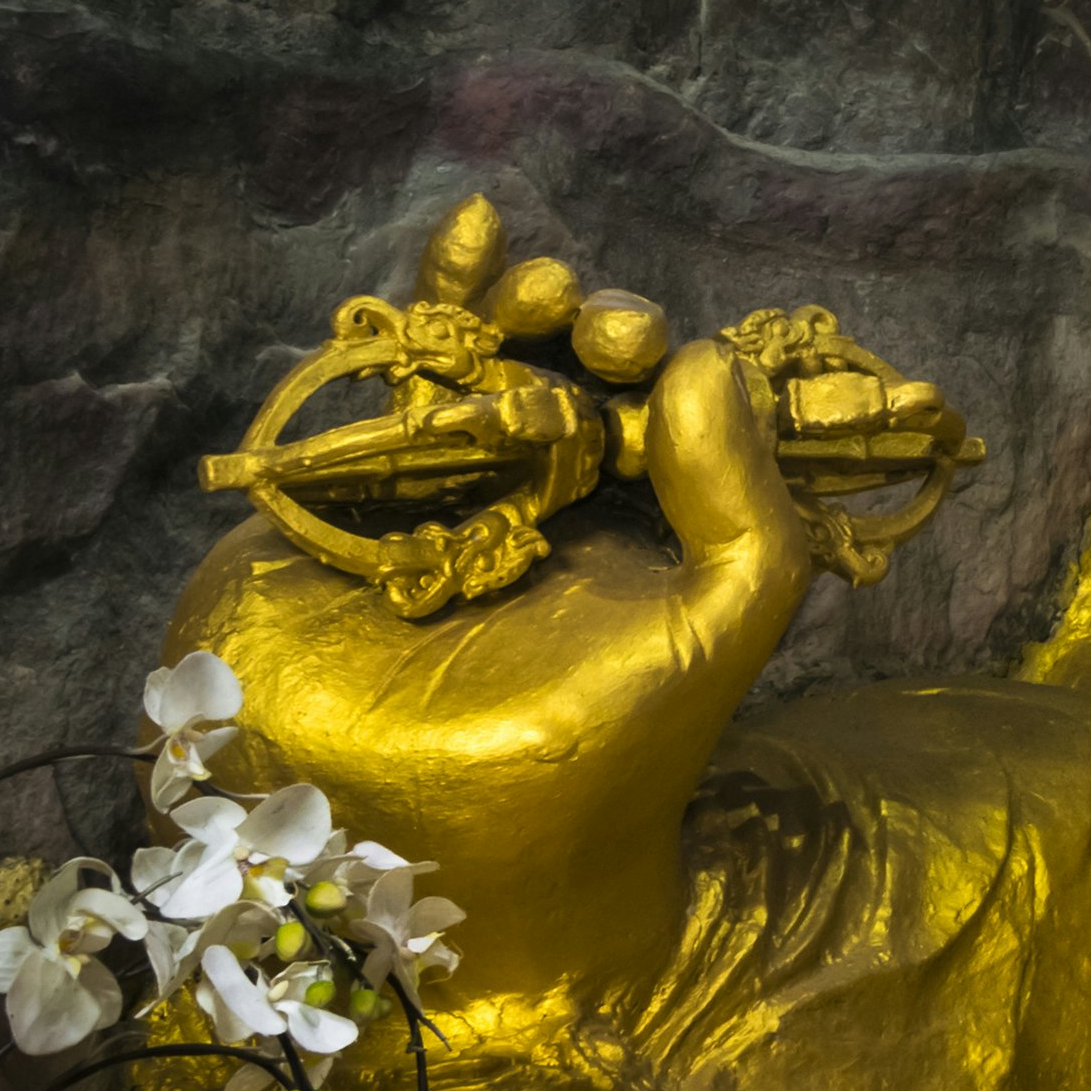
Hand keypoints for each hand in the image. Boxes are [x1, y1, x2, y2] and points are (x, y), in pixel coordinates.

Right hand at [166, 344, 816, 1007]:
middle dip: (583, 326)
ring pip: (479, 362)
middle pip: (566, 372)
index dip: (660, 359)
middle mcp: (541, 502)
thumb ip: (748, 511)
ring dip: (513, 306)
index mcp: (635, 529)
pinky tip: (467, 240)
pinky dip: (420, 312)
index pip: (656, 410)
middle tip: (593, 323)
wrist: (439, 851)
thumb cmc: (601, 761)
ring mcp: (436, 493)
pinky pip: (382, 388)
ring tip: (536, 284)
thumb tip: (709, 361)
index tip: (649, 345)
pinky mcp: (341, 496)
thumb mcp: (715, 634)